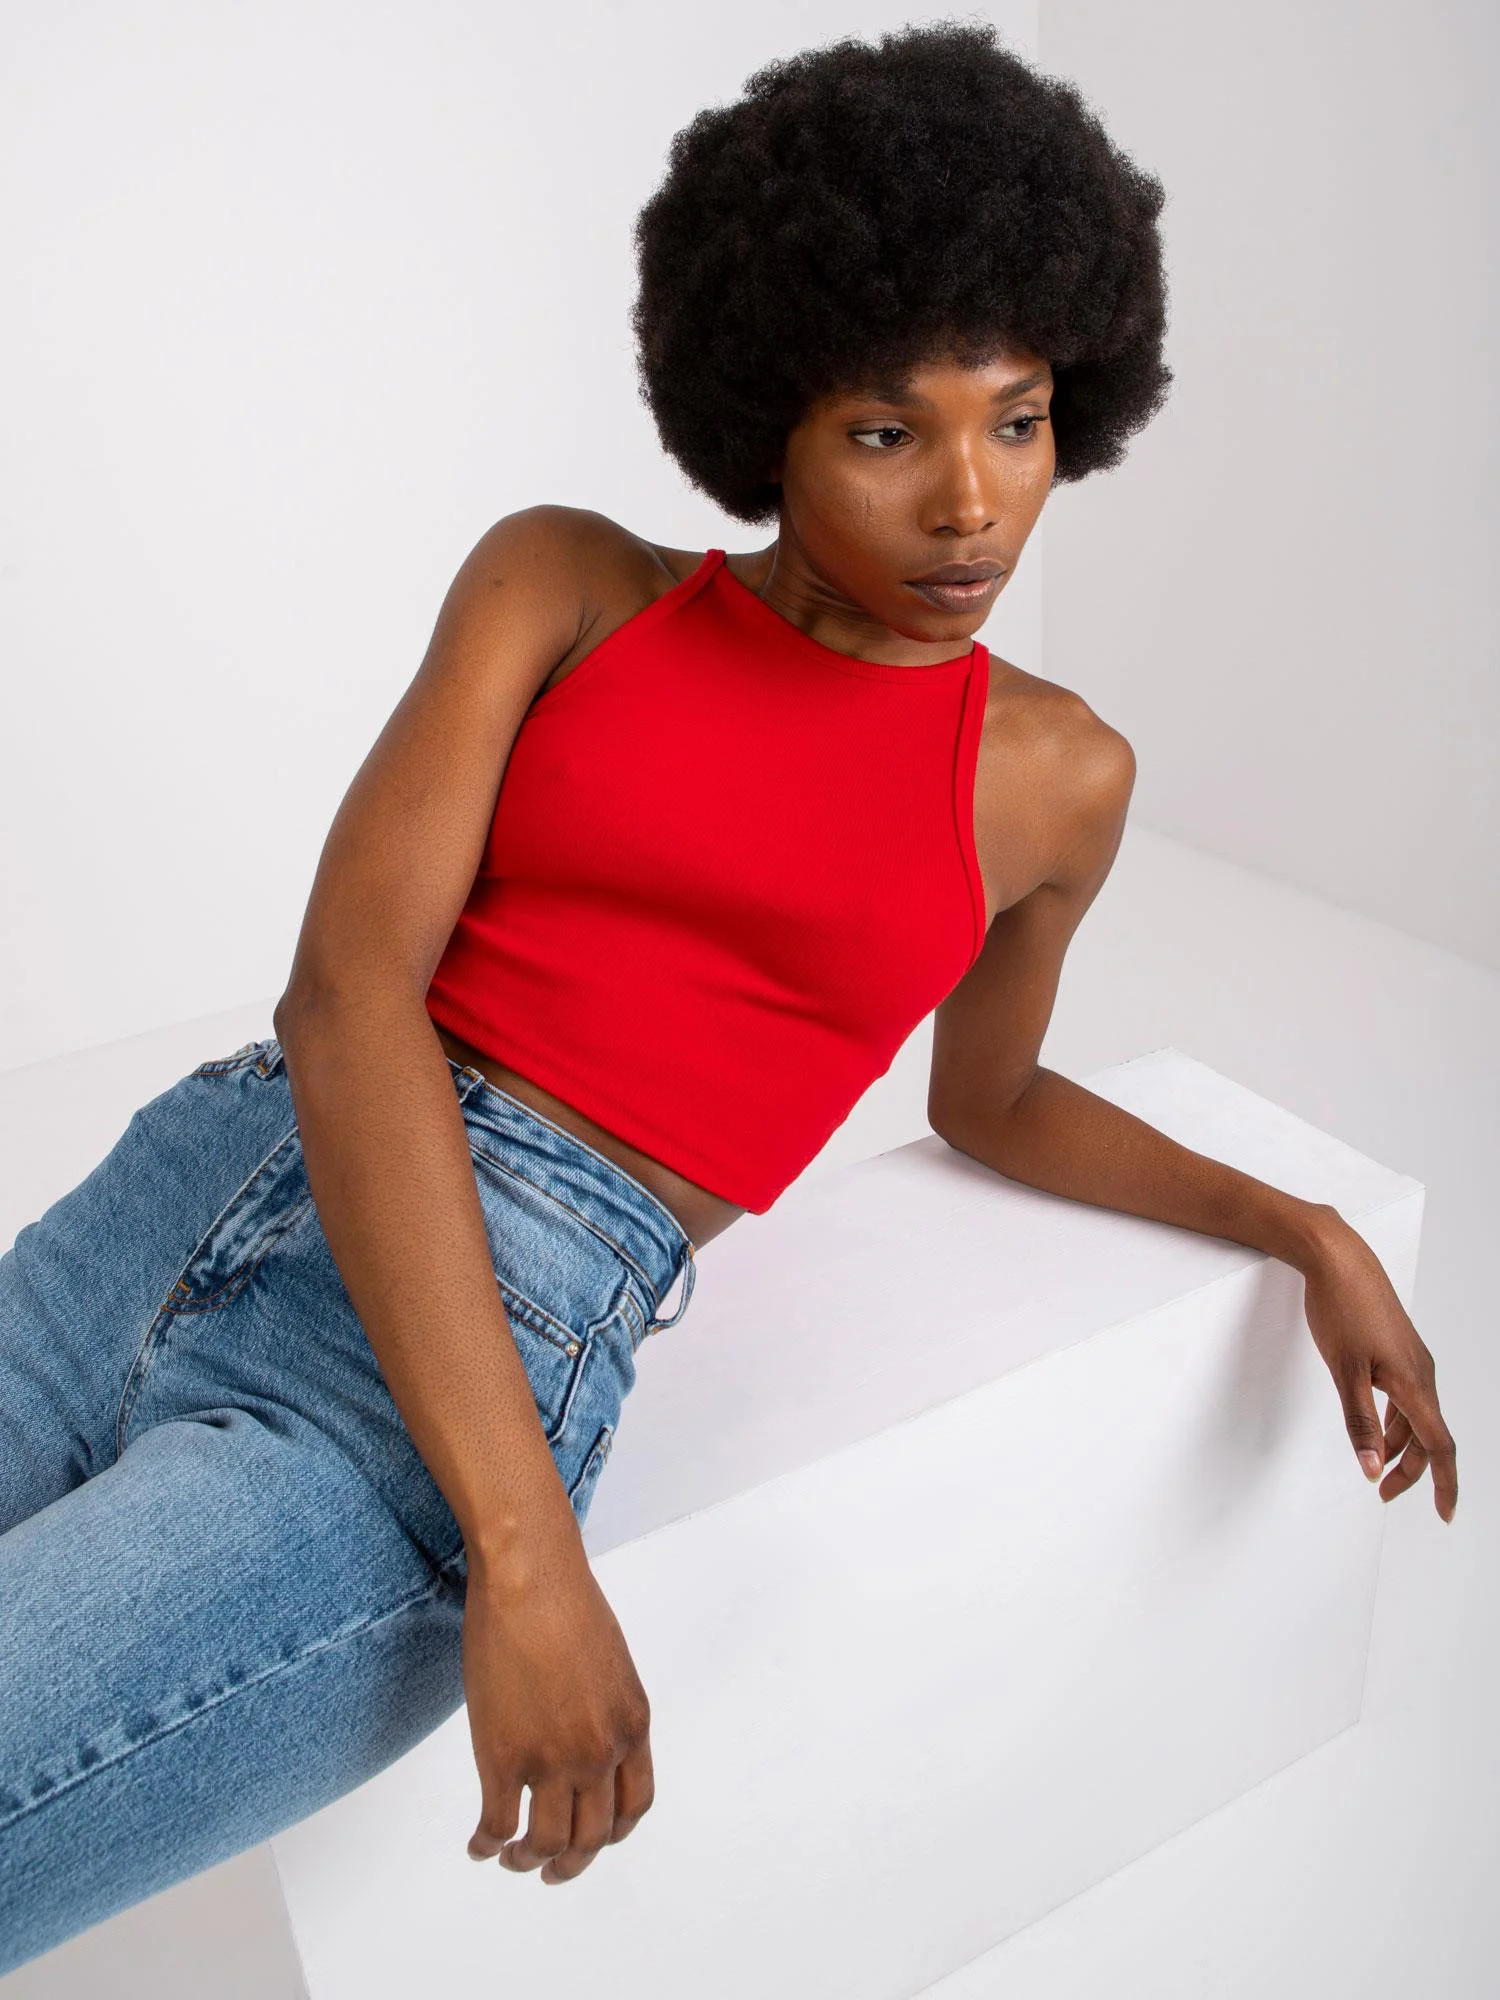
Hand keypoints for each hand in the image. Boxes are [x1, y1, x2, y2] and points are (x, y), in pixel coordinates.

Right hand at [462, 1525, 654, 1883]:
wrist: (529, 1578)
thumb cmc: (566, 1603)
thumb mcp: (611, 1663)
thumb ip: (606, 1709)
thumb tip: (587, 1736)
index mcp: (632, 1725)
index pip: (634, 1805)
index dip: (613, 1832)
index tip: (594, 1839)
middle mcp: (600, 1752)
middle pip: (592, 1836)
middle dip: (571, 1862)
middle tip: (551, 1870)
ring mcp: (552, 1759)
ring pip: (546, 1842)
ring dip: (528, 1862)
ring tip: (512, 1860)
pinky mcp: (503, 1757)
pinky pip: (498, 1825)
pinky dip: (488, 1844)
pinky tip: (479, 1845)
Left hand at [1299, 1222, 1457, 1520]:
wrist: (1338, 1259)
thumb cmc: (1340, 1309)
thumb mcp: (1344, 1372)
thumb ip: (1359, 1423)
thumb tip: (1372, 1469)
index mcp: (1414, 1383)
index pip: (1439, 1446)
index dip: (1443, 1484)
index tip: (1443, 1514)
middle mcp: (1422, 1372)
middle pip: (1427, 1436)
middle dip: (1410, 1470)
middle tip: (1382, 1493)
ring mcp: (1412, 1359)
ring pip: (1416, 1416)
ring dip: (1399, 1444)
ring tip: (1375, 1464)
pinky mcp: (1399, 1348)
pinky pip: (1407, 1396)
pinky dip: (1395, 1419)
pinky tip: (1377, 1426)